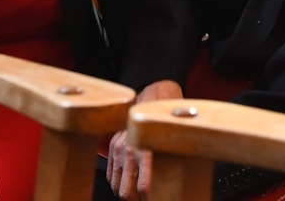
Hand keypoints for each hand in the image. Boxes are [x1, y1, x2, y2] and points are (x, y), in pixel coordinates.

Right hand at [107, 80, 182, 199]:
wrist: (153, 94)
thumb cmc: (167, 117)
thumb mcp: (172, 140)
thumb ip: (169, 165)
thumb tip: (174, 187)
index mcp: (147, 149)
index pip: (145, 187)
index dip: (152, 198)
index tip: (159, 197)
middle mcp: (130, 150)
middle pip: (126, 192)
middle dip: (137, 200)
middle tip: (149, 198)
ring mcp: (118, 148)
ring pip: (116, 187)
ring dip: (127, 194)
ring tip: (140, 193)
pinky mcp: (112, 147)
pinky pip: (110, 176)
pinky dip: (119, 183)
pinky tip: (130, 181)